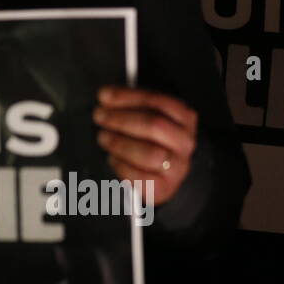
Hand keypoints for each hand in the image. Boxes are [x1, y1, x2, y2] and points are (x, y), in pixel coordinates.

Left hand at [92, 86, 197, 203]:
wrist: (164, 174)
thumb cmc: (151, 140)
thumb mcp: (147, 117)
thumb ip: (131, 105)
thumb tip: (106, 97)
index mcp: (184, 118)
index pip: (158, 101)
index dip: (128, 97)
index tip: (104, 95)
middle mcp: (185, 142)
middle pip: (154, 125)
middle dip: (121, 119)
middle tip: (99, 116)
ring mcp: (177, 166)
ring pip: (149, 153)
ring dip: (120, 143)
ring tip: (103, 137)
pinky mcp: (163, 187)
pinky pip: (140, 177)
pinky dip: (121, 165)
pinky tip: (112, 158)